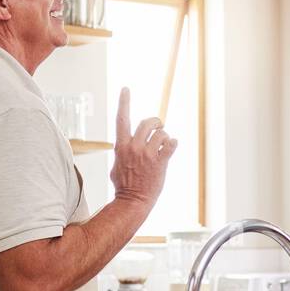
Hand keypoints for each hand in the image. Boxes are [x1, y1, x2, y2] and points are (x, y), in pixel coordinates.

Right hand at [109, 87, 177, 211]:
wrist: (133, 201)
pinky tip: (170, 150)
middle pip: (147, 122)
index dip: (124, 102)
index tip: (125, 89)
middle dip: (156, 122)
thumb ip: (121, 153)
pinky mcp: (160, 162)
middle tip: (159, 128)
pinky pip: (171, 144)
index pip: (121, 119)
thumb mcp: (116, 166)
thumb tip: (123, 149)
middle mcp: (134, 147)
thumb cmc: (124, 186)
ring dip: (164, 138)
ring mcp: (147, 154)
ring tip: (163, 147)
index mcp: (121, 146)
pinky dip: (173, 144)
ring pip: (161, 133)